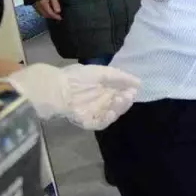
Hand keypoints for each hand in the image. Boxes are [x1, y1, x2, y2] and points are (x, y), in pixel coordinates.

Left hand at [6, 63, 139, 129]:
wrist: (56, 88)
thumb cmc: (78, 77)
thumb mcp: (102, 72)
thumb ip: (120, 77)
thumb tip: (139, 83)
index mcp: (103, 88)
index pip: (121, 93)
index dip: (128, 92)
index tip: (133, 89)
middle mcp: (100, 101)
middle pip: (118, 105)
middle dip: (125, 101)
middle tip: (128, 95)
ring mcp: (93, 112)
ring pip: (111, 114)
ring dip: (119, 109)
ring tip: (120, 100)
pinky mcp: (86, 122)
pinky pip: (100, 123)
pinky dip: (108, 119)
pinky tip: (111, 111)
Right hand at [34, 0, 61, 20]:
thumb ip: (55, 3)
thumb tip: (58, 11)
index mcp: (42, 3)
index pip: (50, 13)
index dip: (55, 16)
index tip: (61, 18)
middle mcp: (37, 5)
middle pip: (44, 14)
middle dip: (51, 16)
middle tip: (58, 16)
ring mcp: (33, 4)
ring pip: (40, 13)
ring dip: (47, 14)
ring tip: (53, 14)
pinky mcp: (32, 2)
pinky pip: (37, 10)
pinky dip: (43, 11)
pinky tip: (46, 10)